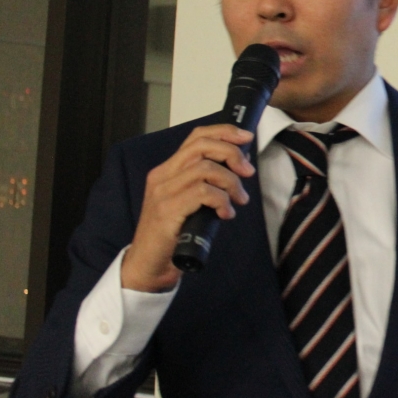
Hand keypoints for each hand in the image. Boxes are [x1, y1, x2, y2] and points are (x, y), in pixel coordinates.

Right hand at [121, 125, 255, 292]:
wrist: (149, 266)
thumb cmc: (175, 234)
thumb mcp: (192, 201)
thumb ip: (207, 182)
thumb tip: (240, 165)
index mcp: (168, 170)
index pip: (196, 137)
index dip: (224, 132)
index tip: (246, 138)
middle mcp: (162, 177)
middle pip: (202, 146)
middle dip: (232, 153)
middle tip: (248, 171)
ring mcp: (162, 193)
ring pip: (205, 169)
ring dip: (231, 182)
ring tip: (239, 199)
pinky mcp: (167, 211)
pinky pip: (202, 193)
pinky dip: (222, 201)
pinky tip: (226, 214)